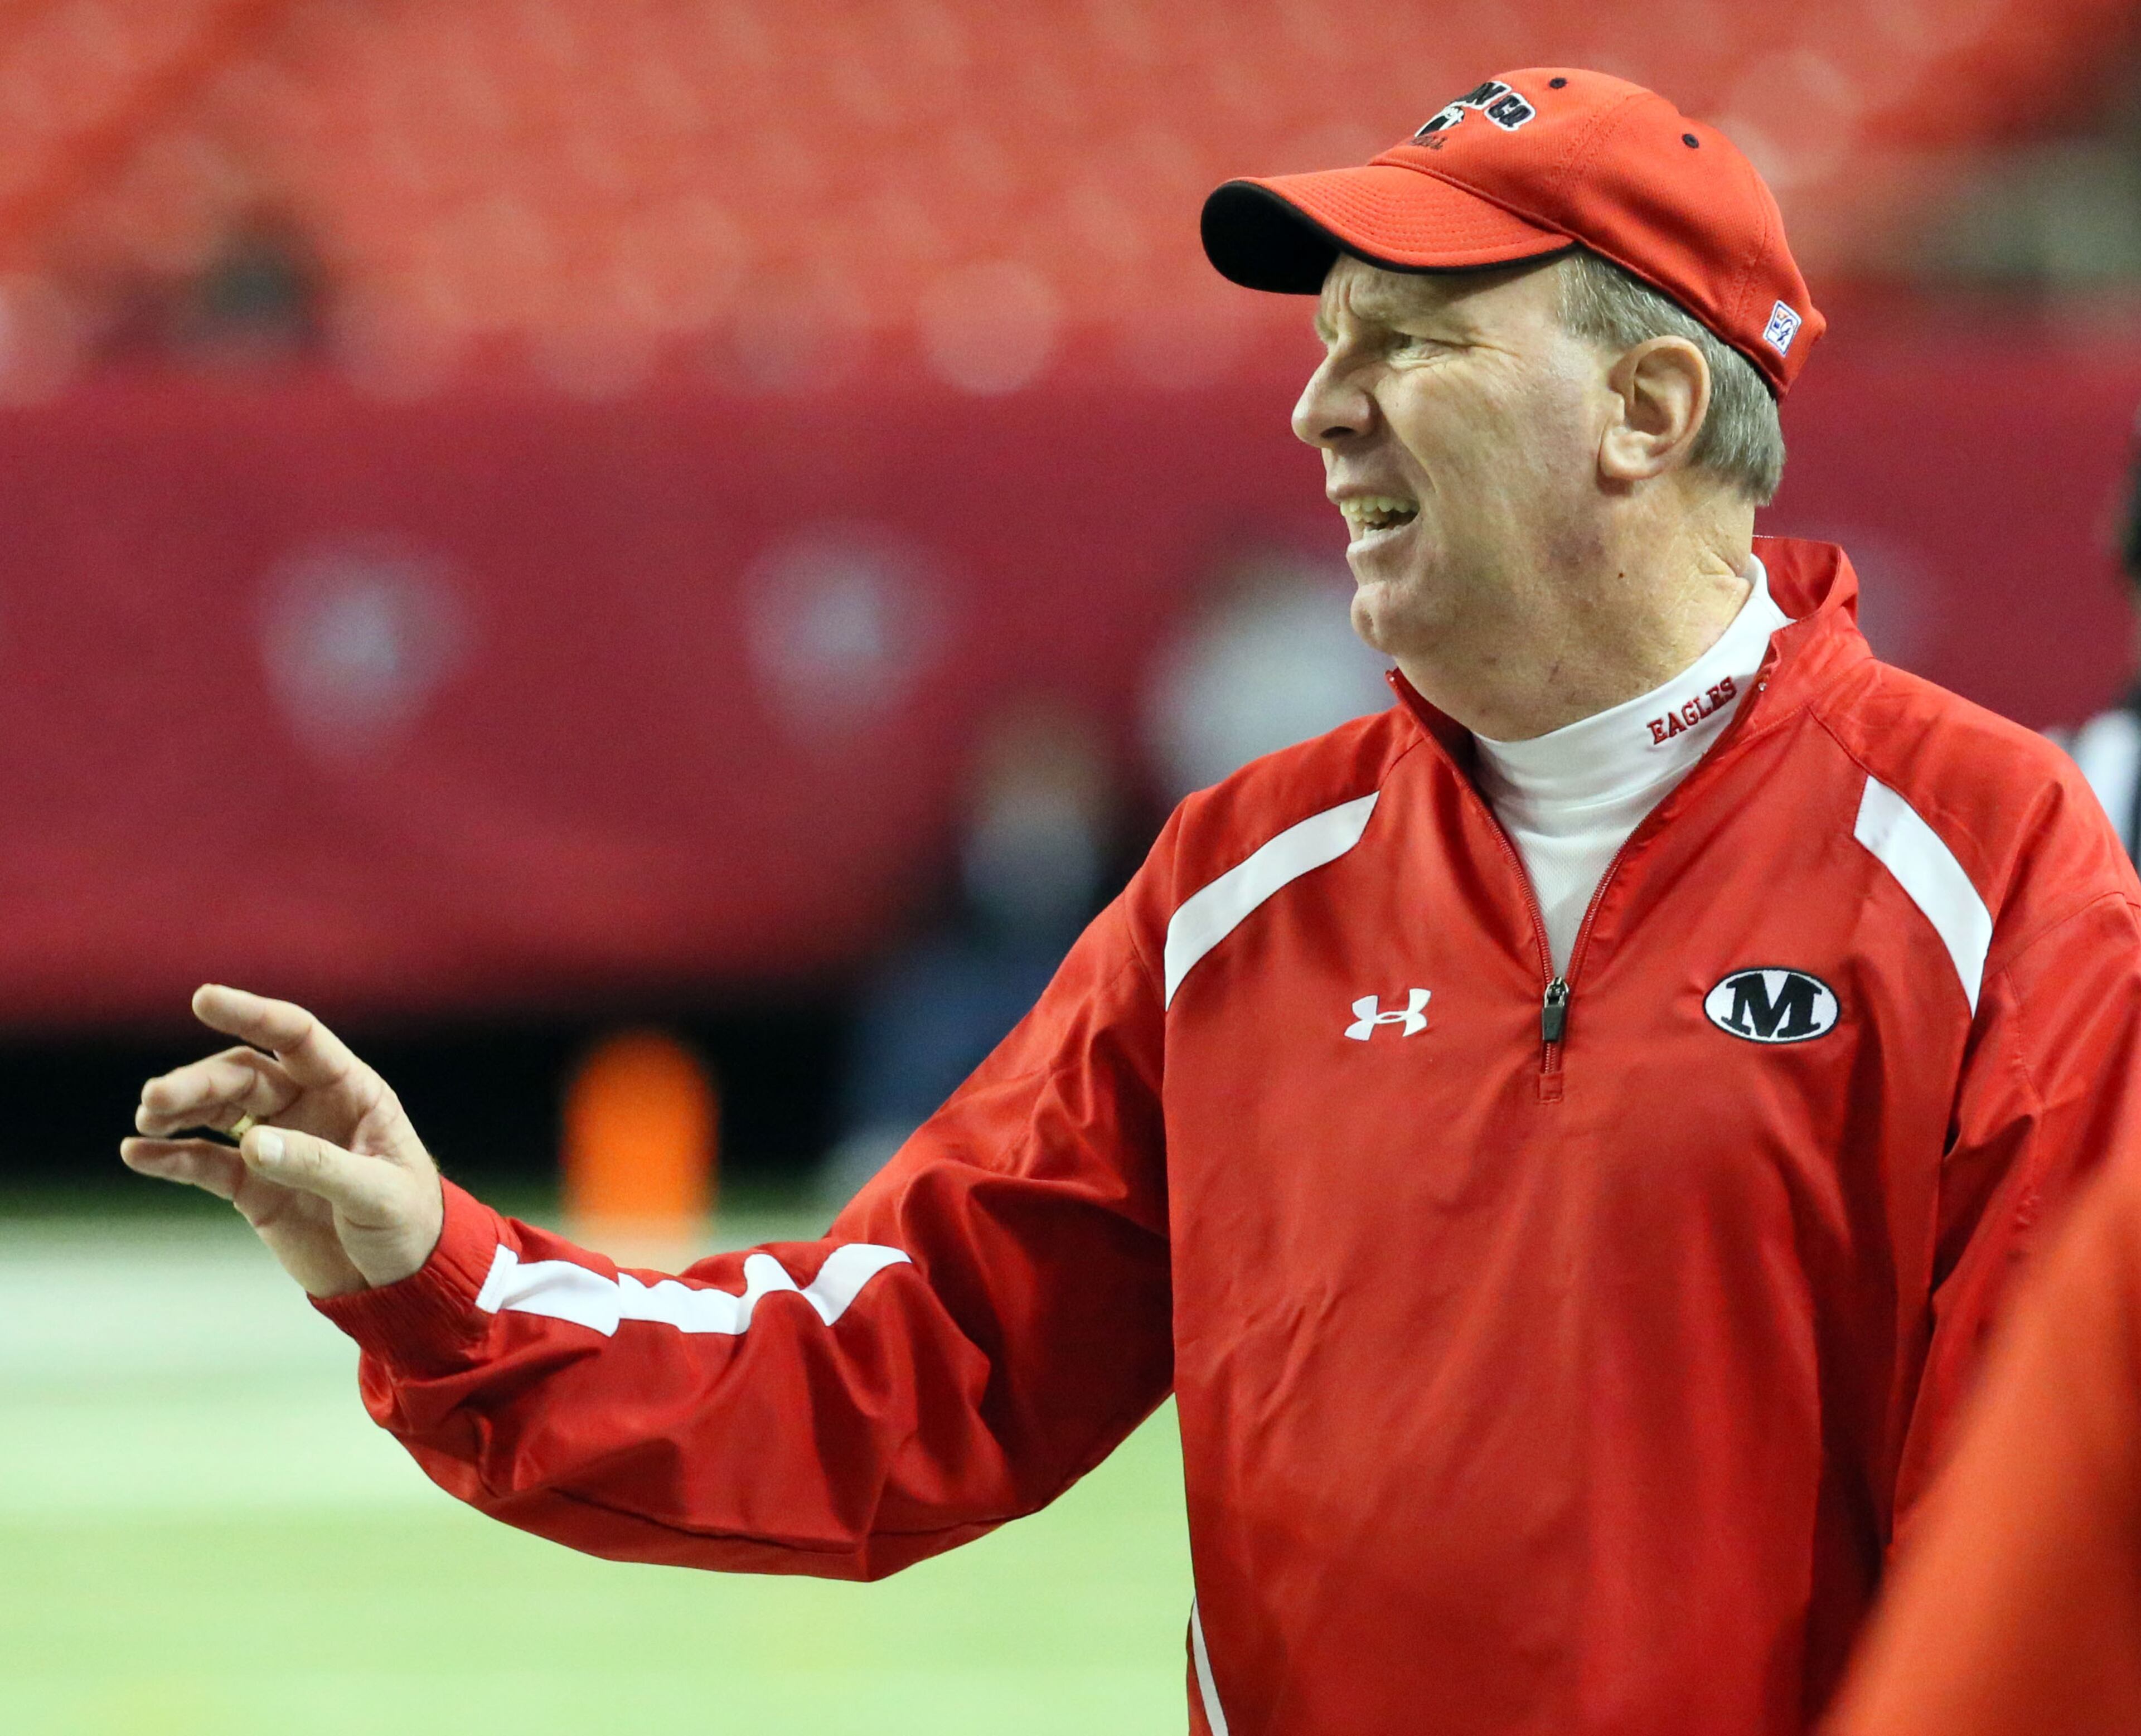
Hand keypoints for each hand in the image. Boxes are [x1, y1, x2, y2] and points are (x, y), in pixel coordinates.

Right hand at [122, 985, 444, 1297]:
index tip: (204, 999)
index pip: (297, 1037)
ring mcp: (277, 1145)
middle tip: (155, 1098)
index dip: (253, 1013)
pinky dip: (170, 1157)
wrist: (402, 1279)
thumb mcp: (377, 1193)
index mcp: (351, 1090)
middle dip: (199, 1082)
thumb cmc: (409, 1222)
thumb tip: (253, 1144)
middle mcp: (309, 1106)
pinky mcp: (253, 1186)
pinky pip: (204, 1163)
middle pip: (245, 1077)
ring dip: (179, 1110)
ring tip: (146, 1119)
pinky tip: (138, 1153)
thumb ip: (319, 1166)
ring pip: (218, 1111)